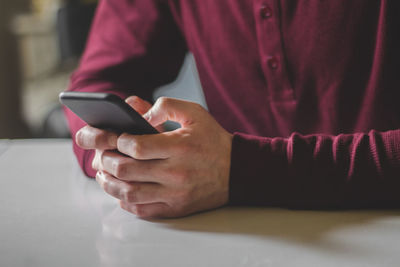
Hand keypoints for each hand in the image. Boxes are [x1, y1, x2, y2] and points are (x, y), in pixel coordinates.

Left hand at [77, 96, 232, 217]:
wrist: (237, 171)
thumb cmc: (213, 140)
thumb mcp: (195, 113)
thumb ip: (165, 105)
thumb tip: (135, 110)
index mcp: (179, 146)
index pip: (136, 146)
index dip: (117, 141)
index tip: (115, 138)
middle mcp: (176, 172)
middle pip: (126, 170)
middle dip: (106, 160)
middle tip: (102, 154)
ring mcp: (175, 194)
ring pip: (129, 193)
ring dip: (109, 183)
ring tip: (104, 172)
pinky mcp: (176, 208)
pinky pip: (142, 210)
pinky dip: (124, 201)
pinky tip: (121, 191)